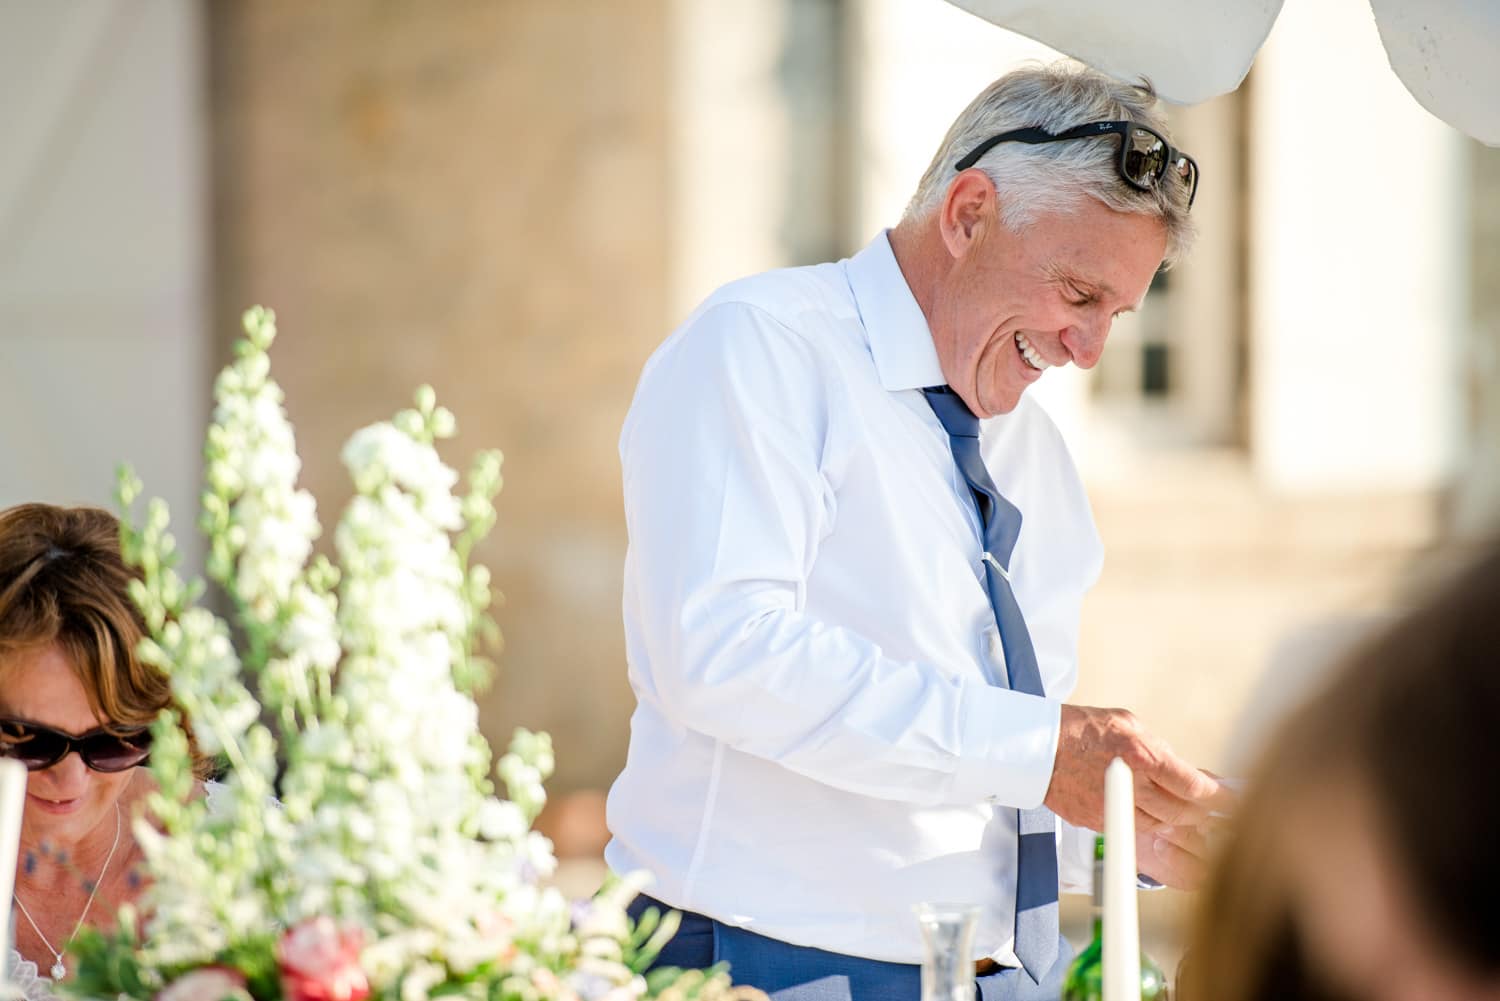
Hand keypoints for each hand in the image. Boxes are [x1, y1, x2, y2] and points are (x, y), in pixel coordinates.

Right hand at [1044, 704, 1234, 888]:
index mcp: (1143, 756)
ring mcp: (1114, 807)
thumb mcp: (1129, 724)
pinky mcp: (1098, 821)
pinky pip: (1134, 829)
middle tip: (1212, 809)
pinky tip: (1153, 813)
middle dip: (1201, 812)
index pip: (1194, 787)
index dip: (1219, 798)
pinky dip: (1149, 823)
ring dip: (1177, 821)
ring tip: (1185, 812)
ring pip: (1161, 825)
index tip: (1230, 800)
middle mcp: (1132, 785)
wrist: (1035, 746)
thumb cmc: (1081, 727)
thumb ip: (1159, 749)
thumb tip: (1186, 771)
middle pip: (1182, 812)